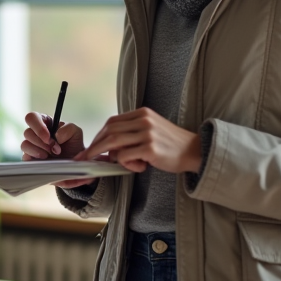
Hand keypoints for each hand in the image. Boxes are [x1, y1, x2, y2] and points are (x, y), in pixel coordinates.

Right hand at [22, 112, 94, 187]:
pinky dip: (36, 158)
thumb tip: (57, 135)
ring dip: (39, 151)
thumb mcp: (76, 133)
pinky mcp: (29, 158)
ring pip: (25, 145)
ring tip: (52, 155)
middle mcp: (35, 133)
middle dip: (42, 142)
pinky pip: (25, 157)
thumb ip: (68, 128)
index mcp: (44, 122)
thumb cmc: (73, 145)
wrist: (73, 162)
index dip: (38, 126)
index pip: (32, 117)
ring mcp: (31, 146)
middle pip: (27, 132)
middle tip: (54, 148)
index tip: (48, 137)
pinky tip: (46, 160)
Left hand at [75, 107, 201, 173]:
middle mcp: (144, 120)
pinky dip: (124, 163)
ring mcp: (147, 133)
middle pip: (109, 130)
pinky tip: (137, 167)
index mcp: (143, 113)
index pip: (113, 121)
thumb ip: (133, 131)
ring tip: (102, 163)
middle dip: (95, 144)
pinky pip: (125, 155)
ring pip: (114, 142)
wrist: (195, 152)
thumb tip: (111, 145)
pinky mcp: (150, 148)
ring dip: (104, 154)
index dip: (99, 134)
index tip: (92, 146)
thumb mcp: (153, 129)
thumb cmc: (172, 145)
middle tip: (86, 157)